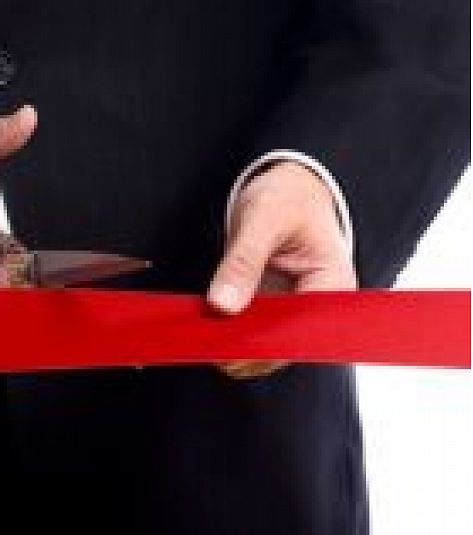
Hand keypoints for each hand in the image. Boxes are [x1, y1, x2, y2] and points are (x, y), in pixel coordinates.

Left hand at [207, 161, 356, 378]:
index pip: (302, 333)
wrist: (289, 187)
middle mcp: (319, 305)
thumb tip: (223, 306)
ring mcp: (296, 309)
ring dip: (234, 342)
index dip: (264, 344)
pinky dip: (231, 330)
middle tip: (203, 340)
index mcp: (333, 285)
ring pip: (266, 344)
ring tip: (201, 335)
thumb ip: (243, 261)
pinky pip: (254, 329)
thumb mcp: (263, 219)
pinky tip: (207, 328)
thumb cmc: (288, 196)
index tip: (226, 344)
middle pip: (283, 345)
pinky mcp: (275, 308)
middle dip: (243, 347)